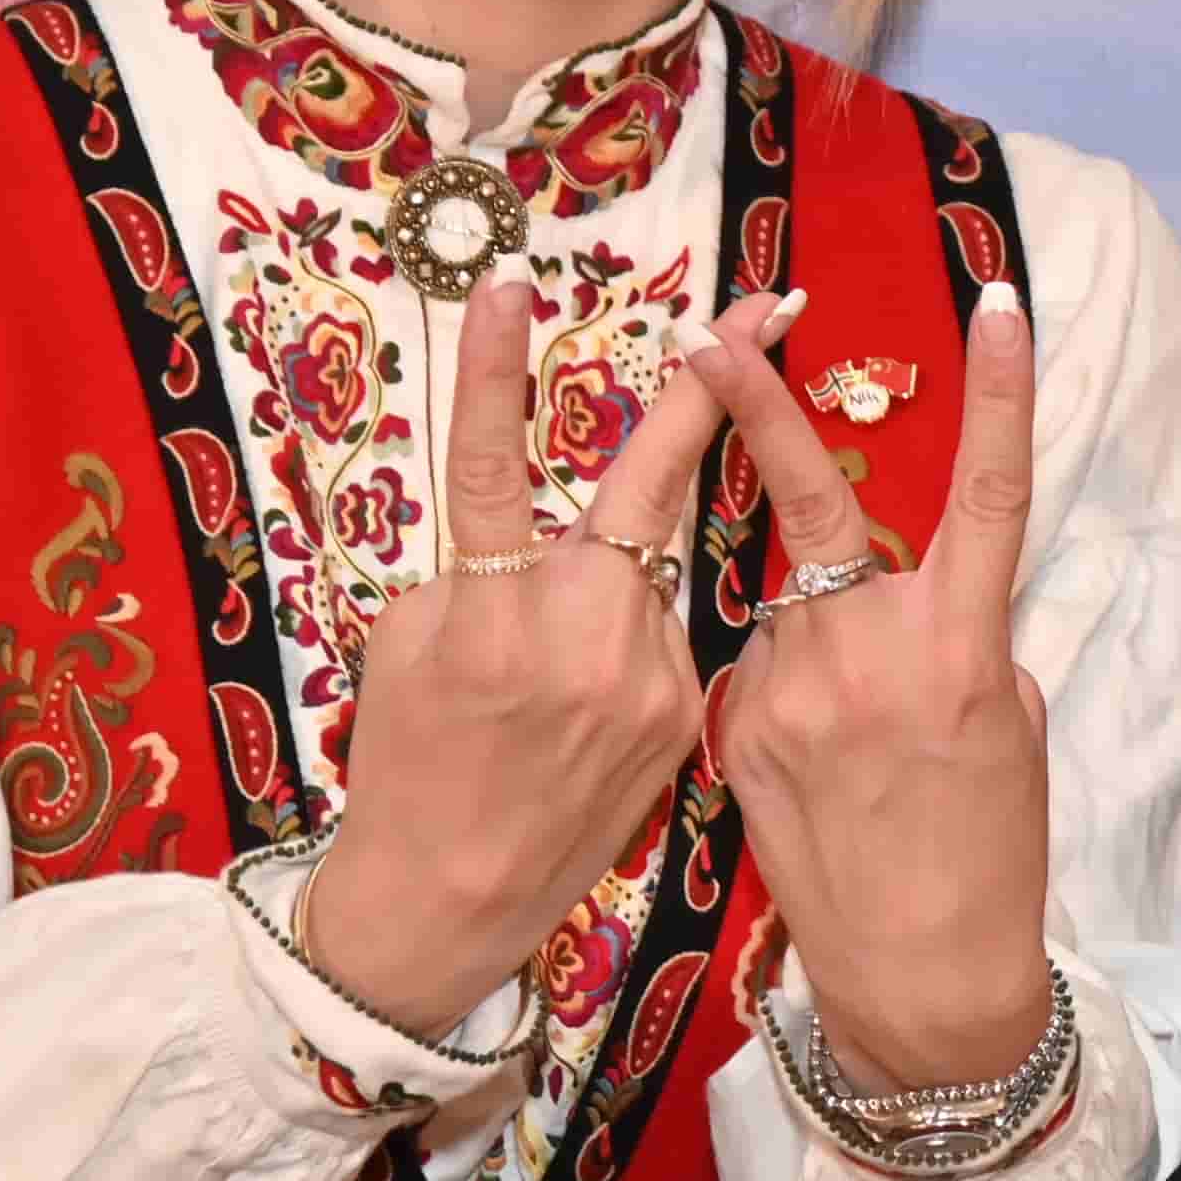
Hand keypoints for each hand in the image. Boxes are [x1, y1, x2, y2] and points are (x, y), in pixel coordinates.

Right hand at [291, 288, 755, 1043]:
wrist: (453, 897)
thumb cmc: (409, 762)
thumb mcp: (410, 645)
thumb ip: (474, 571)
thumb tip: (529, 528)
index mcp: (489, 610)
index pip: (489, 464)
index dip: (497, 372)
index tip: (511, 284)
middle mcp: (581, 637)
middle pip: (653, 486)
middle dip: (717, 389)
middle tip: (770, 304)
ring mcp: (646, 679)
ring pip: (654, 571)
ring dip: (628, 566)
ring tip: (567, 651)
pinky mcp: (684, 717)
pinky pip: (665, 638)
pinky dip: (632, 640)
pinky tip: (587, 709)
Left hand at [684, 286, 1056, 1091]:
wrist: (919, 973)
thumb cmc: (988, 848)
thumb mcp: (1006, 724)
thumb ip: (952, 635)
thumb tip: (903, 591)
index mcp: (960, 643)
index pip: (991, 491)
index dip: (1003, 392)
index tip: (1001, 302)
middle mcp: (870, 650)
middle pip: (815, 505)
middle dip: (755, 410)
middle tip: (713, 334)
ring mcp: (788, 688)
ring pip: (783, 602)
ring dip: (808, 624)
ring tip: (850, 731)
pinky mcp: (731, 729)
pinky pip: (750, 666)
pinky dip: (780, 687)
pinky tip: (812, 763)